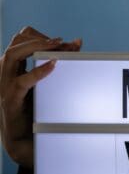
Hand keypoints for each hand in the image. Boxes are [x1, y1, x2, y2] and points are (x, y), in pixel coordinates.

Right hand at [0, 26, 81, 166]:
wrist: (24, 137)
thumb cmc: (36, 107)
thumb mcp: (46, 82)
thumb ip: (58, 62)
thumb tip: (77, 43)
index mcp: (13, 66)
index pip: (21, 40)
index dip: (40, 36)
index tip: (62, 41)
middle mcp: (6, 71)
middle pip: (16, 43)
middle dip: (40, 39)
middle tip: (61, 42)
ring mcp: (4, 84)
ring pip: (13, 55)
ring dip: (36, 48)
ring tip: (57, 47)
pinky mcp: (11, 98)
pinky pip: (22, 81)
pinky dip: (38, 71)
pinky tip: (53, 66)